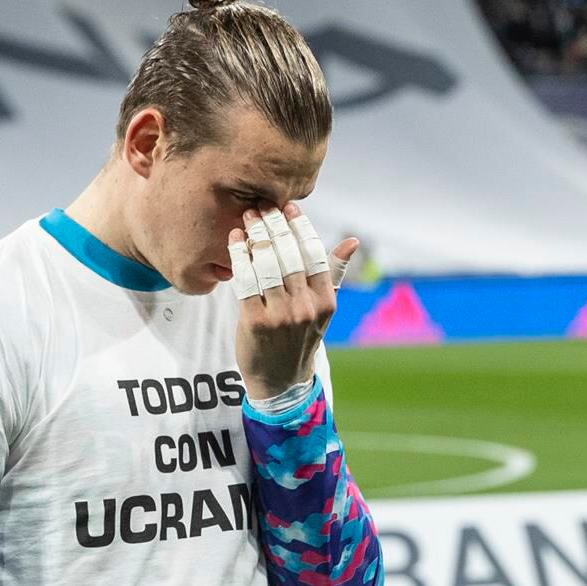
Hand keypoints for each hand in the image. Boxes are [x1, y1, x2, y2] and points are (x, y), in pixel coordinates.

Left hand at [228, 204, 360, 401]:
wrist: (280, 381)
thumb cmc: (299, 338)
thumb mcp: (322, 309)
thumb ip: (332, 273)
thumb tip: (352, 241)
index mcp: (325, 301)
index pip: (314, 254)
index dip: (301, 227)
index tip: (289, 207)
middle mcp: (305, 307)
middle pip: (288, 255)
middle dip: (274, 224)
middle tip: (261, 205)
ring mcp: (280, 315)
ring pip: (266, 264)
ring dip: (255, 235)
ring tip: (247, 217)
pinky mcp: (254, 321)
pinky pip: (245, 280)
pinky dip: (239, 256)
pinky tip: (235, 240)